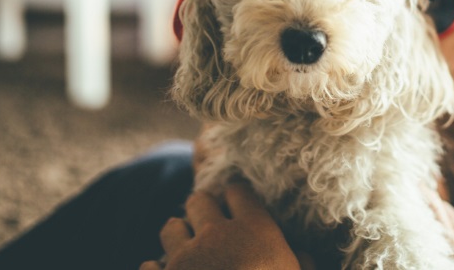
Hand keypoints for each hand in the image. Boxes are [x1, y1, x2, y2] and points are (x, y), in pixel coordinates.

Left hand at [140, 183, 311, 269]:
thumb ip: (303, 263)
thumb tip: (304, 255)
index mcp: (254, 230)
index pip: (239, 191)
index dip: (237, 199)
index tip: (237, 207)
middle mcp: (216, 235)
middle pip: (200, 200)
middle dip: (203, 210)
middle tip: (210, 225)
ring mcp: (183, 259)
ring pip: (171, 226)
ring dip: (178, 236)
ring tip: (188, 250)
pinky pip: (149, 265)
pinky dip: (156, 269)